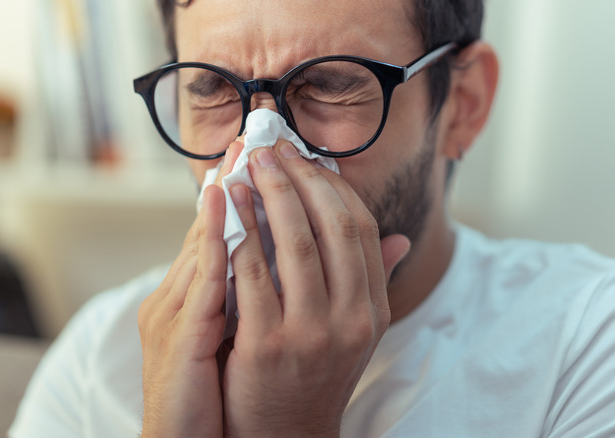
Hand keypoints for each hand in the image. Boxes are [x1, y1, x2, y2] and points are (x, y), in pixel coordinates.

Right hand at [137, 146, 240, 437]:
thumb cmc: (215, 391)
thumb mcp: (231, 336)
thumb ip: (248, 295)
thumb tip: (277, 261)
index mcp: (192, 298)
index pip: (216, 235)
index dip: (239, 196)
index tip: (262, 160)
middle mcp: (177, 298)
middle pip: (206, 227)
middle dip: (234, 182)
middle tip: (255, 141)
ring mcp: (172, 314)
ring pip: (201, 242)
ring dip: (223, 196)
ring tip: (243, 156)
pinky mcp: (176, 335)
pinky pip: (200, 278)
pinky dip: (211, 236)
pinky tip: (226, 204)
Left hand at [221, 141, 409, 437]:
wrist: (283, 435)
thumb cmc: (311, 373)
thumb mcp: (351, 332)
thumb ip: (368, 282)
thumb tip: (400, 240)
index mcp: (371, 309)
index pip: (360, 228)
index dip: (331, 186)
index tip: (303, 158)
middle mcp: (350, 318)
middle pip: (330, 225)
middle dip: (298, 179)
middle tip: (270, 149)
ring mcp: (310, 332)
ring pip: (293, 242)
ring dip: (268, 195)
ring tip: (247, 167)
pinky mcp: (268, 345)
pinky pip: (253, 273)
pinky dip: (240, 233)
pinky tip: (227, 209)